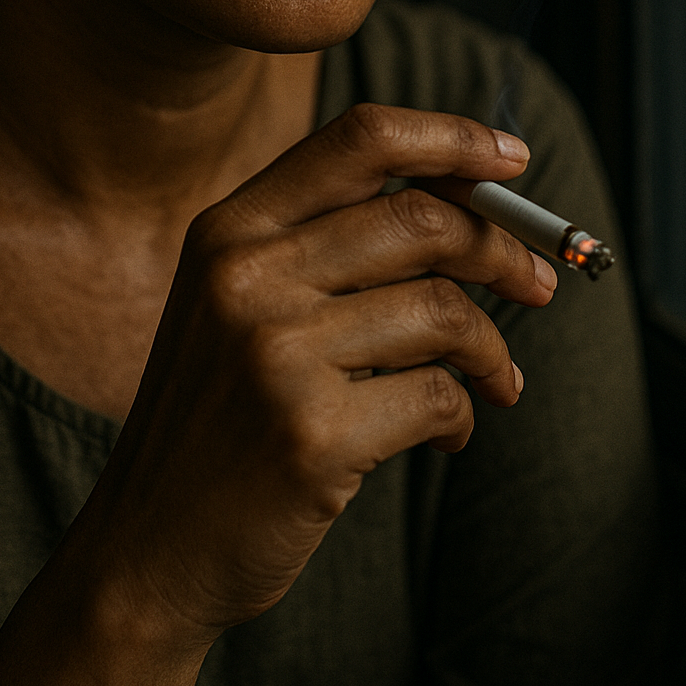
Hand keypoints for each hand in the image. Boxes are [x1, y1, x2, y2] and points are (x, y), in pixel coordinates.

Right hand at [66, 104, 554, 656]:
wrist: (147, 546)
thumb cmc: (215, 416)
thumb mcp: (235, 303)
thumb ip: (324, 244)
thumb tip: (471, 205)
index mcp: (230, 229)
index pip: (359, 138)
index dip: (451, 139)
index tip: (511, 159)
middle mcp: (246, 275)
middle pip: (421, 219)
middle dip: (503, 249)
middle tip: (538, 283)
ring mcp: (276, 353)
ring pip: (443, 310)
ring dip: (489, 349)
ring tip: (494, 379)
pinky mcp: (312, 435)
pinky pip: (438, 398)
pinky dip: (463, 416)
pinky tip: (447, 435)